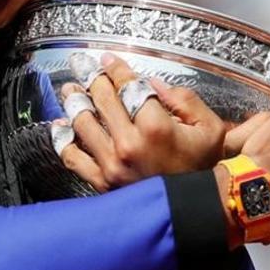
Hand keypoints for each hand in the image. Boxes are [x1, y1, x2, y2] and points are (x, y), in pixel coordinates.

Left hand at [56, 53, 224, 190]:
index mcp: (156, 127)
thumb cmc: (203, 169)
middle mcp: (129, 144)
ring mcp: (112, 164)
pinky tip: (60, 125)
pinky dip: (62, 139)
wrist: (196, 210)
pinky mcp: (102, 182)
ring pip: (82, 123)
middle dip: (90, 77)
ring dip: (74, 102)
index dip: (115, 68)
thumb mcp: (209, 128)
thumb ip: (183, 99)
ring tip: (70, 90)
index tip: (107, 60)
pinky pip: (72, 157)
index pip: (128, 86)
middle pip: (101, 99)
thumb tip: (151, 84)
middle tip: (82, 65)